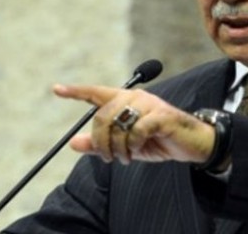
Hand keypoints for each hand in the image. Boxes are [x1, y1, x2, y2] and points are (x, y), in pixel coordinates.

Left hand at [53, 84, 215, 164]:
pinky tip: (138, 150)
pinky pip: (136, 130)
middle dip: (101, 141)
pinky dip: (133, 145)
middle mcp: (135, 97)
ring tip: (125, 158)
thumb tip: (72, 143)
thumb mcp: (125, 146)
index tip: (57, 89)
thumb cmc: (158, 141)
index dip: (76, 91)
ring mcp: (149, 105)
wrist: (191, 145)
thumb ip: (100, 143)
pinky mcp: (161, 116)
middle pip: (102, 115)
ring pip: (118, 125)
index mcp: (125, 100)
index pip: (96, 93)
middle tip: (108, 158)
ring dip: (117, 148)